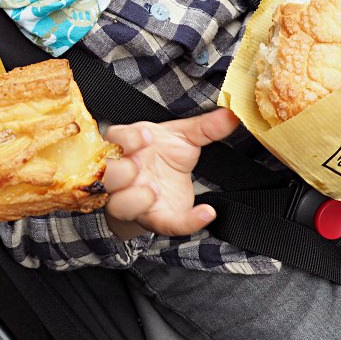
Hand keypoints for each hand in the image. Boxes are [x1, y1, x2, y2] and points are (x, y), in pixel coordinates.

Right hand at [102, 108, 239, 239]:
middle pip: (108, 175)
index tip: (147, 137)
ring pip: (120, 205)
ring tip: (154, 191)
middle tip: (138, 167)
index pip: (115, 139)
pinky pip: (164, 225)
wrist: (163, 186)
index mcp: (127, 146)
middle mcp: (124, 175)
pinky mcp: (155, 219)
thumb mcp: (183, 138)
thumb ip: (206, 127)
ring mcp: (134, 200)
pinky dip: (187, 222)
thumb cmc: (163, 155)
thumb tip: (232, 114)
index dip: (127, 139)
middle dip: (119, 172)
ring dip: (134, 199)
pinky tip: (206, 212)